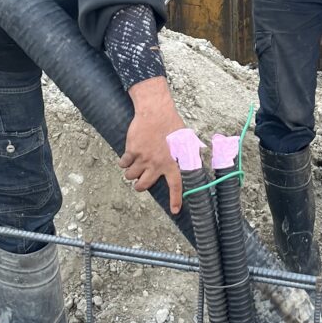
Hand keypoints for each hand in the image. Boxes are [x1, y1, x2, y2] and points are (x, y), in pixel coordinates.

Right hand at [121, 78, 185, 212]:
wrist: (155, 111)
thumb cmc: (172, 124)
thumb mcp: (186, 140)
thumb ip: (190, 154)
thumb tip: (198, 161)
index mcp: (173, 162)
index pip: (176, 186)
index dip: (175, 200)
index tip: (175, 211)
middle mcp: (157, 164)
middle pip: (143, 185)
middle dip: (139, 186)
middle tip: (139, 182)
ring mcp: (143, 158)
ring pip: (131, 175)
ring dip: (131, 174)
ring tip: (133, 166)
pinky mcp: (132, 151)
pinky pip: (123, 163)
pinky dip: (123, 162)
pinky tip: (127, 158)